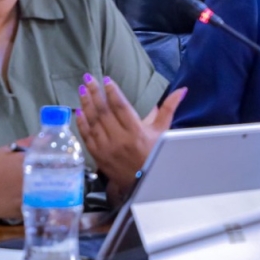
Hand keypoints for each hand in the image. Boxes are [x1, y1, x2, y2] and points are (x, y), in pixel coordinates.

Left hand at [76, 74, 186, 194]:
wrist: (142, 182)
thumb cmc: (153, 152)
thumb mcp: (162, 130)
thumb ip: (169, 108)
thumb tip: (181, 90)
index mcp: (136, 131)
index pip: (121, 107)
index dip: (112, 92)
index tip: (106, 80)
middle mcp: (120, 139)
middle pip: (104, 112)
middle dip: (95, 93)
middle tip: (88, 78)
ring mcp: (106, 148)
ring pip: (93, 122)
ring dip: (86, 104)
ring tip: (82, 89)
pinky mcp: (98, 155)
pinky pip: (87, 136)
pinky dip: (82, 123)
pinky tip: (79, 111)